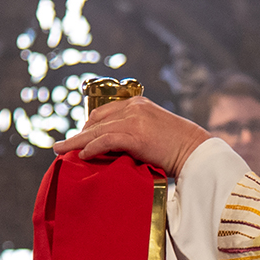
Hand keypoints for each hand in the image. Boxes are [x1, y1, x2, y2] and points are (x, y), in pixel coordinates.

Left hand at [54, 96, 210, 175]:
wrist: (198, 153)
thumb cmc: (180, 149)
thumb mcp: (156, 133)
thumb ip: (136, 134)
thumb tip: (117, 149)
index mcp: (139, 104)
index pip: (104, 113)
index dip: (88, 126)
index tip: (78, 138)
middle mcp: (135, 107)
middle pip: (96, 120)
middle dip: (78, 134)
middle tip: (63, 146)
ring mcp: (135, 120)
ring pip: (96, 130)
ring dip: (76, 142)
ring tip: (60, 151)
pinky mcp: (136, 135)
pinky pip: (105, 140)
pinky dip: (91, 148)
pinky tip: (82, 156)